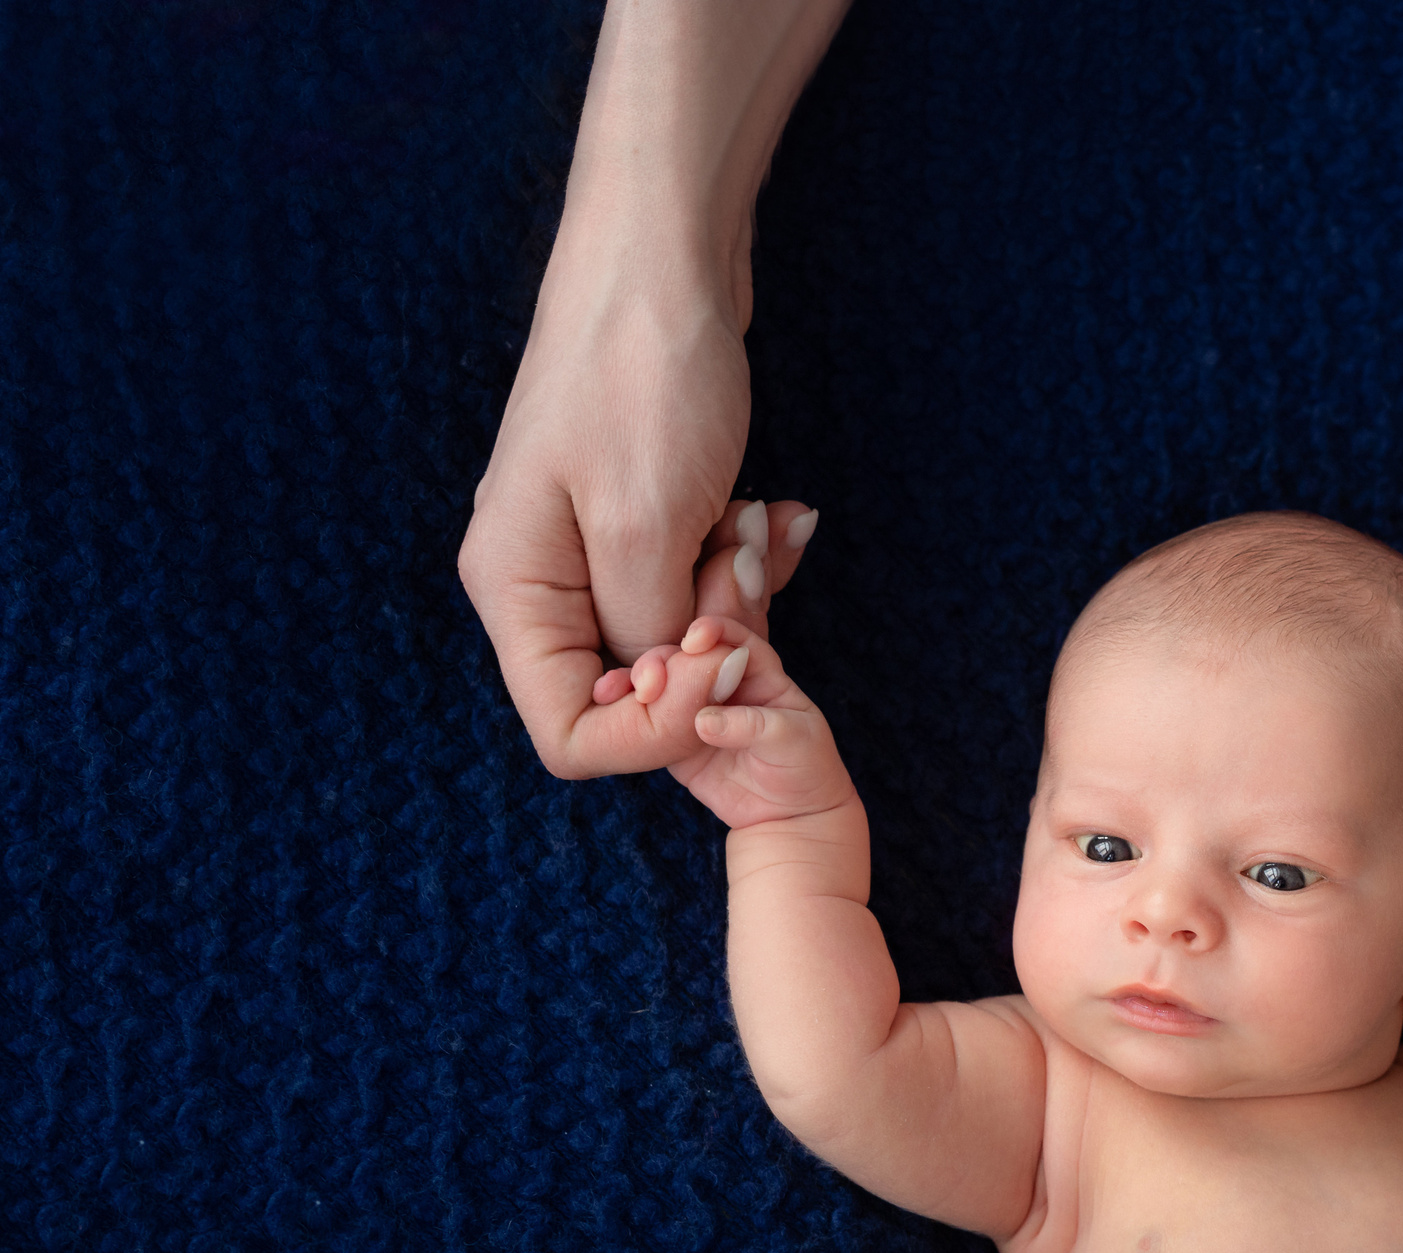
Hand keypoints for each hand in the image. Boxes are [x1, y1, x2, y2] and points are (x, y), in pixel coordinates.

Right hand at [456, 243, 820, 778]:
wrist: (666, 261)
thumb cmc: (642, 376)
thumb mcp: (647, 524)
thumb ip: (650, 632)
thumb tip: (662, 695)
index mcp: (516, 594)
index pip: (569, 736)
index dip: (655, 730)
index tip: (716, 659)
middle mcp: (543, 587)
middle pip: (632, 696)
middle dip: (710, 655)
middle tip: (746, 571)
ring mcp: (593, 558)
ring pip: (679, 644)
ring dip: (739, 603)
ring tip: (759, 525)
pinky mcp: (645, 530)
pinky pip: (701, 589)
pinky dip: (748, 568)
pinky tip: (782, 516)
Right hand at [620, 615, 854, 830]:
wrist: (791, 816)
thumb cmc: (806, 769)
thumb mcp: (794, 741)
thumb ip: (752, 725)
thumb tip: (702, 721)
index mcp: (760, 673)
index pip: (734, 641)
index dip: (714, 632)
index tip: (695, 638)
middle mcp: (722, 684)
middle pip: (687, 657)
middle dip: (664, 659)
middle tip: (650, 680)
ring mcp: (695, 710)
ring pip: (661, 683)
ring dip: (636, 680)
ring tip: (614, 689)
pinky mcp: (674, 739)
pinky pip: (647, 719)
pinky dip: (623, 708)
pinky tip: (605, 703)